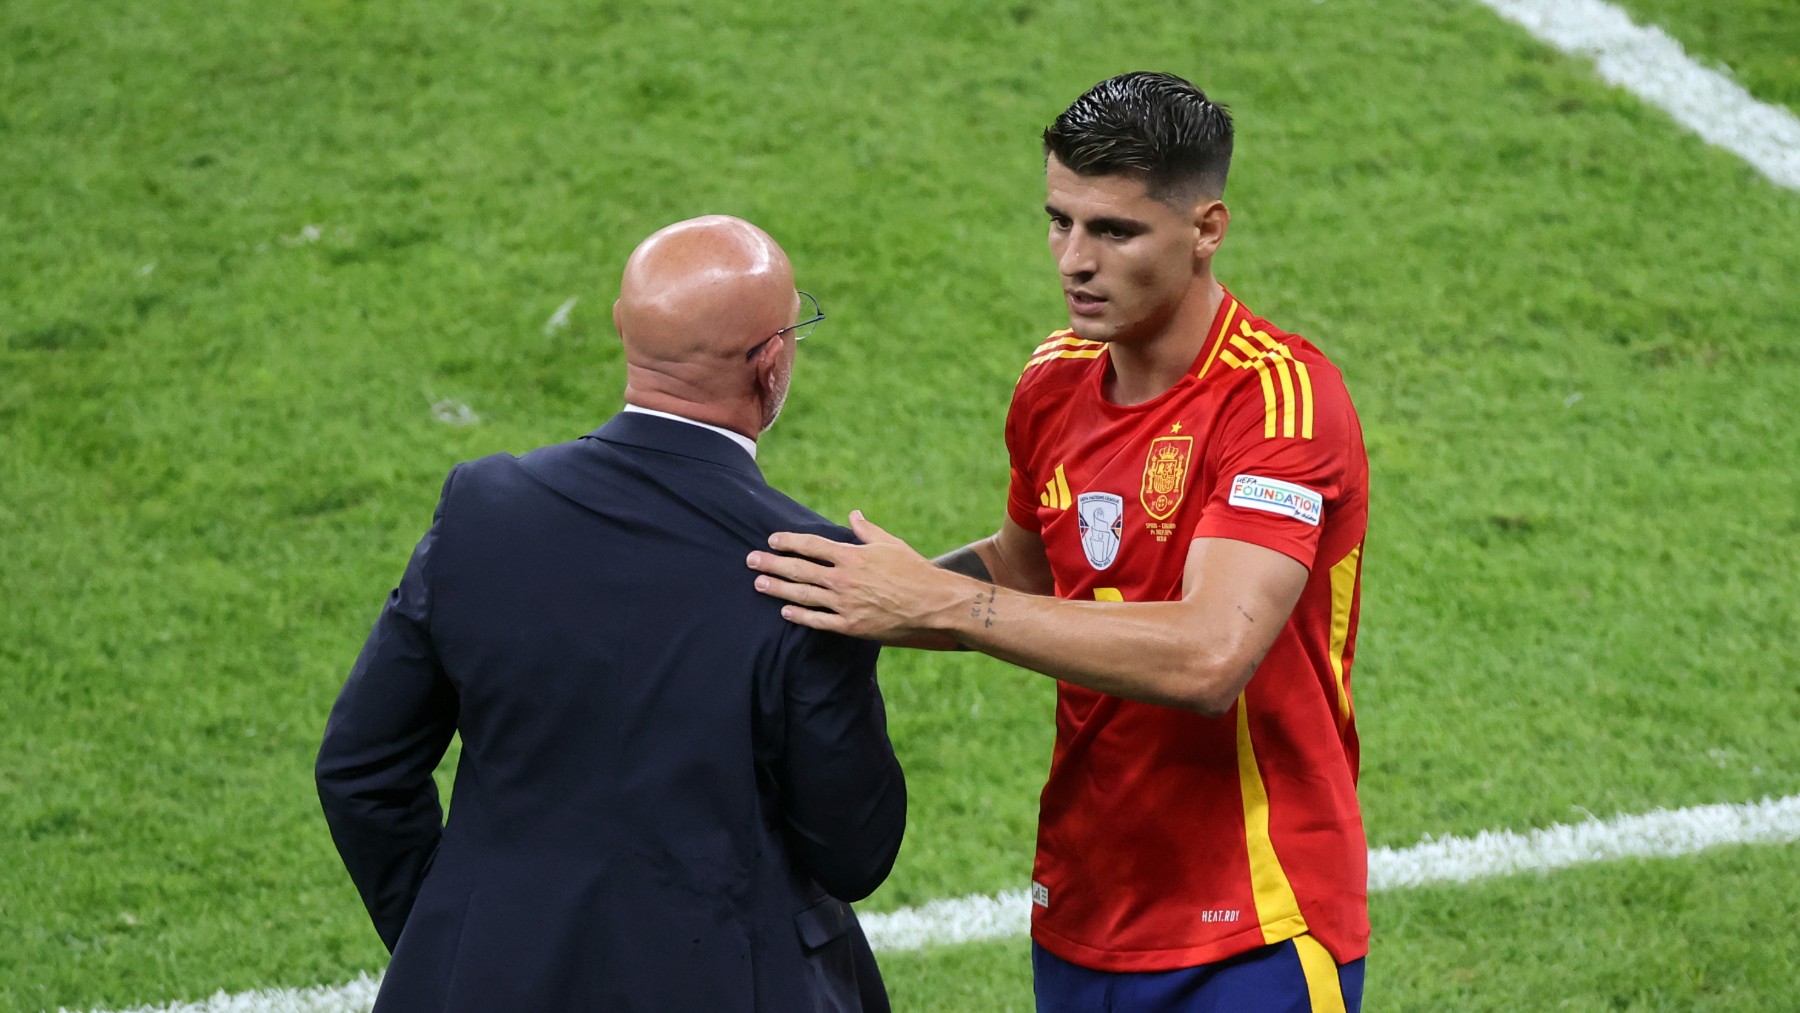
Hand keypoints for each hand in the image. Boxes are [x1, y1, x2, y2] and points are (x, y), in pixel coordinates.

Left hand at [747, 511, 971, 641]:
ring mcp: (845, 604)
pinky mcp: (851, 625)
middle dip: (772, 564)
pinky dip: (799, 617)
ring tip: (758, 584)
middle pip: (799, 569)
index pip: (811, 546)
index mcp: (852, 555)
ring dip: (778, 589)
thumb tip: (853, 514)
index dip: (788, 542)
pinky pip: (818, 621)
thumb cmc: (913, 569)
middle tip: (750, 560)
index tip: (772, 540)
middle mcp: (843, 579)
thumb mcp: (890, 544)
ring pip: (802, 596)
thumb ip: (866, 530)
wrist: (933, 603)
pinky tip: (784, 612)